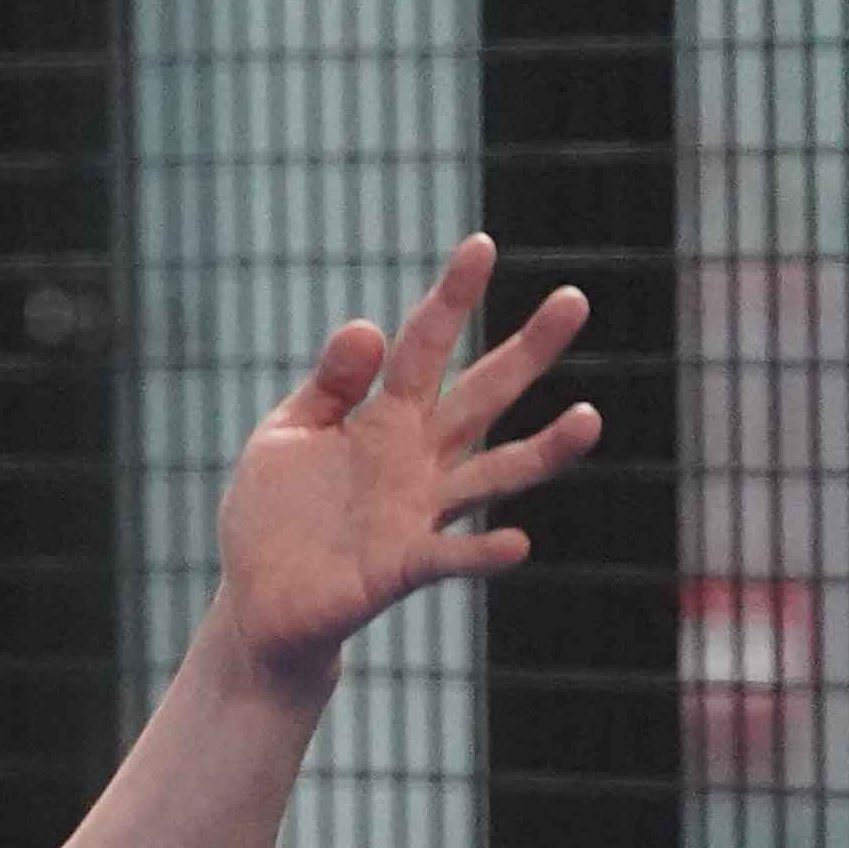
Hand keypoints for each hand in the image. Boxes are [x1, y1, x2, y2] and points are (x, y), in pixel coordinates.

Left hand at [208, 233, 602, 692]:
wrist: (258, 601)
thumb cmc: (276, 513)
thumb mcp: (287, 434)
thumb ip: (329, 386)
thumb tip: (368, 325)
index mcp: (384, 418)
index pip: (424, 346)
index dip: (451, 298)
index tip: (480, 245)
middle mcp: (416, 460)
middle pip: (482, 396)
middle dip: (527, 351)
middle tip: (573, 301)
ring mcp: (416, 513)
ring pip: (493, 475)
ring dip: (543, 451)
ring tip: (589, 418)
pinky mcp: (401, 567)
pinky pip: (450, 556)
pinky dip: (484, 551)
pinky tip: (518, 543)